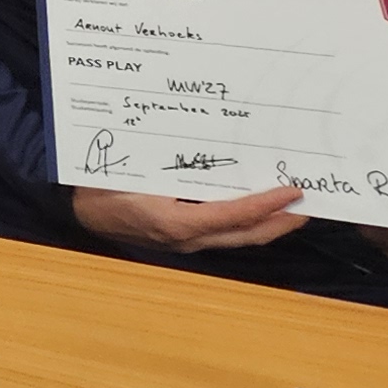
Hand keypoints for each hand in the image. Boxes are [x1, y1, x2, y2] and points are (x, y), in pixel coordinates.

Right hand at [71, 183, 308, 252]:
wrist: (78, 210)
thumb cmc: (100, 185)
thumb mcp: (133, 168)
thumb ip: (169, 162)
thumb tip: (210, 145)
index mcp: (176, 221)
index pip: (232, 215)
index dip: (265, 205)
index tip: (291, 191)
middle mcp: (187, 238)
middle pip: (246, 235)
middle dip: (281, 222)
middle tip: (309, 205)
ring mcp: (186, 242)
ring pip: (238, 238)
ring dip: (268, 224)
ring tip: (292, 207)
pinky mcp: (183, 238)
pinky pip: (224, 233)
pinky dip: (247, 221)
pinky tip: (256, 207)